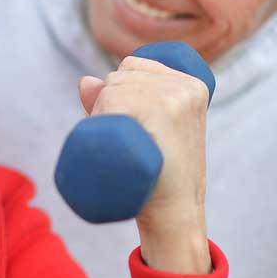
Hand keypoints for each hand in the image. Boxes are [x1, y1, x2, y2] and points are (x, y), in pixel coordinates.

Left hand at [79, 56, 210, 273]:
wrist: (174, 212)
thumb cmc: (158, 173)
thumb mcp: (146, 128)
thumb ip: (116, 100)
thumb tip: (85, 81)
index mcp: (191, 83)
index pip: (133, 65)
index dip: (119, 93)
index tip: (134, 125)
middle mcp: (185, 85)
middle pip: (119, 74)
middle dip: (109, 103)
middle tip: (130, 141)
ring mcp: (175, 97)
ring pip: (111, 88)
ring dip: (104, 114)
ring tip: (129, 145)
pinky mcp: (163, 111)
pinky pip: (112, 101)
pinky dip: (104, 117)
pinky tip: (125, 138)